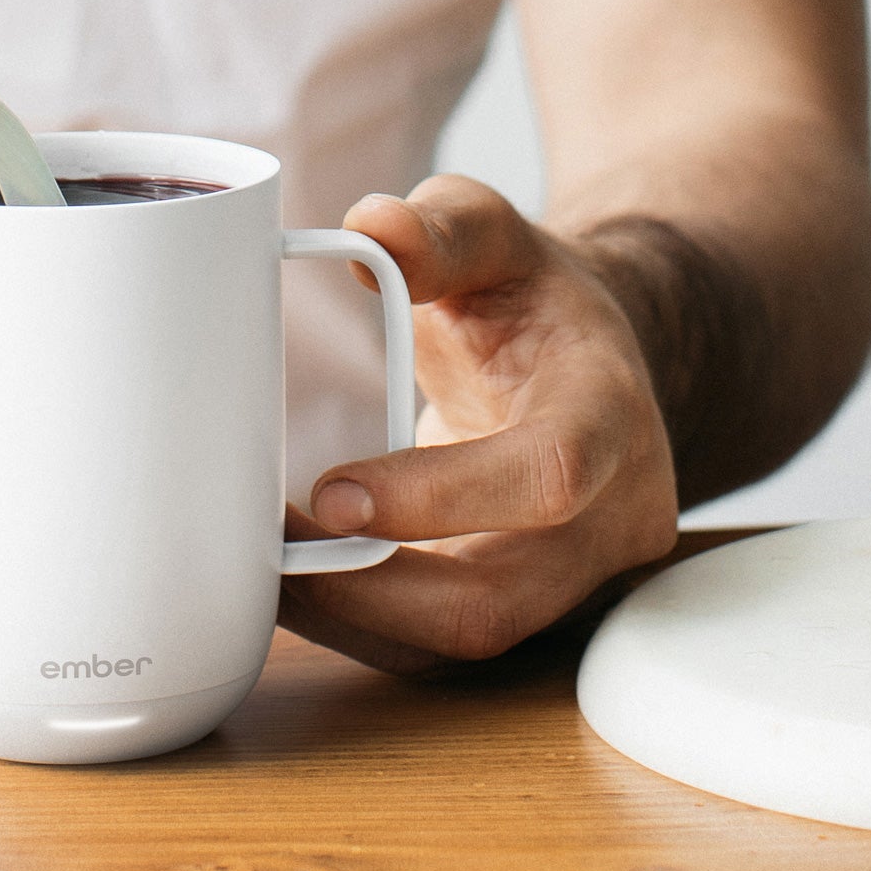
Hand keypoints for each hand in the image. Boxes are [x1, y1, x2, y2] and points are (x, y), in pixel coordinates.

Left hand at [278, 176, 679, 673]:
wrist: (594, 369)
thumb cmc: (538, 303)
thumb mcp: (500, 239)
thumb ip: (443, 227)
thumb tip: (372, 225)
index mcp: (611, 415)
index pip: (549, 475)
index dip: (440, 498)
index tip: (330, 492)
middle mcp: (610, 518)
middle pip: (496, 602)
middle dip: (368, 592)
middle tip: (264, 545)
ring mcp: (571, 579)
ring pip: (457, 641)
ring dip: (349, 617)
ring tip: (258, 563)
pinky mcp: (523, 609)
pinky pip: (436, 646)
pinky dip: (356, 621)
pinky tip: (289, 580)